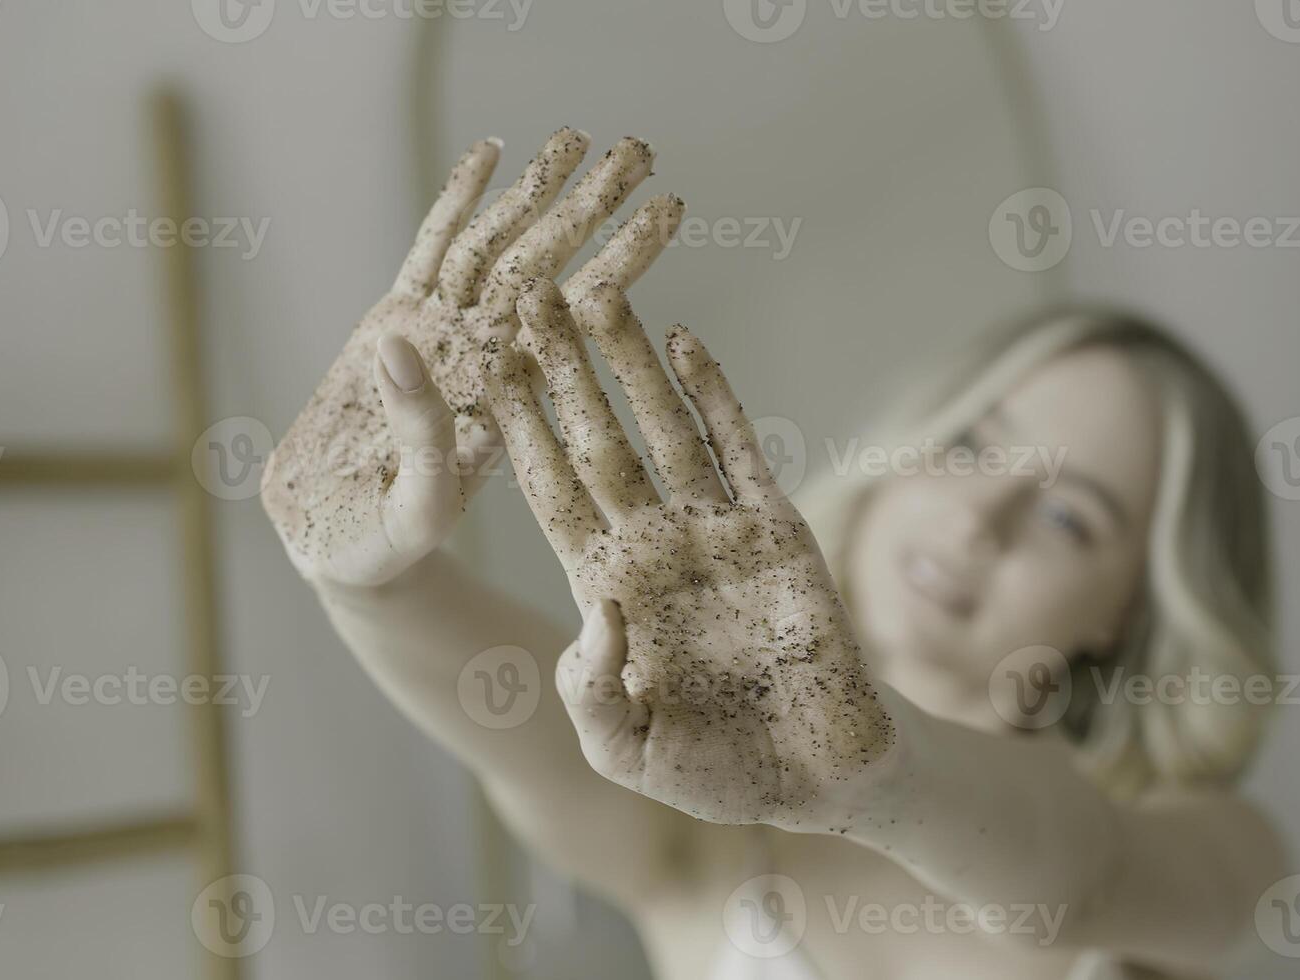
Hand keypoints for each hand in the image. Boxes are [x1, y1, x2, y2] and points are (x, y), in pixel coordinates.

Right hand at [262, 129, 683, 585]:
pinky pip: (434, 250)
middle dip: (590, 209)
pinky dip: (459, 201)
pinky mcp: (398, 321)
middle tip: (639, 152)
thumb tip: (402, 346)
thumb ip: (418, 437)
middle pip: (547, 269)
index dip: (619, 262)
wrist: (331, 548)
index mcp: (509, 402)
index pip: (577, 319)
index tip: (666, 213)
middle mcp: (485, 360)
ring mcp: (443, 335)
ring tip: (574, 137)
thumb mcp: (416, 509)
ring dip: (533, 194)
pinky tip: (490, 153)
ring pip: (496, 249)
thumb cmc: (381, 550)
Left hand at [487, 279, 894, 829]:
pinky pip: (741, 450)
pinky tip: (686, 340)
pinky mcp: (778, 532)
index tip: (477, 373)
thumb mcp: (628, 750)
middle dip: (559, 372)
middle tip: (523, 296)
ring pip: (662, 427)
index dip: (516, 435)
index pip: (550, 494)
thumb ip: (595, 693)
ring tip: (595, 291)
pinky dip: (715, 395)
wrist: (822, 780)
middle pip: (596, 440)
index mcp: (608, 589)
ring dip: (629, 362)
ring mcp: (716, 532)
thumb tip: (599, 612)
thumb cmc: (718, 772)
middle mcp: (655, 546)